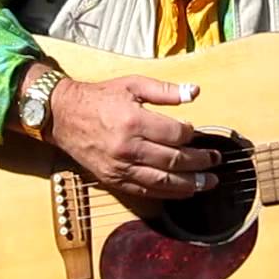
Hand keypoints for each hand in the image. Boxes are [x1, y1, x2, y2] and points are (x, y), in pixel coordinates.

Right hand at [45, 76, 220, 198]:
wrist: (63, 115)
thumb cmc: (100, 97)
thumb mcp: (132, 84)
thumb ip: (165, 90)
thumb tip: (195, 92)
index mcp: (134, 121)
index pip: (175, 134)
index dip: (192, 135)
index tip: (197, 132)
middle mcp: (128, 147)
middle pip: (173, 161)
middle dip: (200, 163)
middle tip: (215, 161)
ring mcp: (120, 167)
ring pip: (162, 182)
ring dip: (190, 184)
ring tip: (208, 182)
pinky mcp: (113, 180)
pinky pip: (145, 191)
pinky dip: (167, 193)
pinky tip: (183, 191)